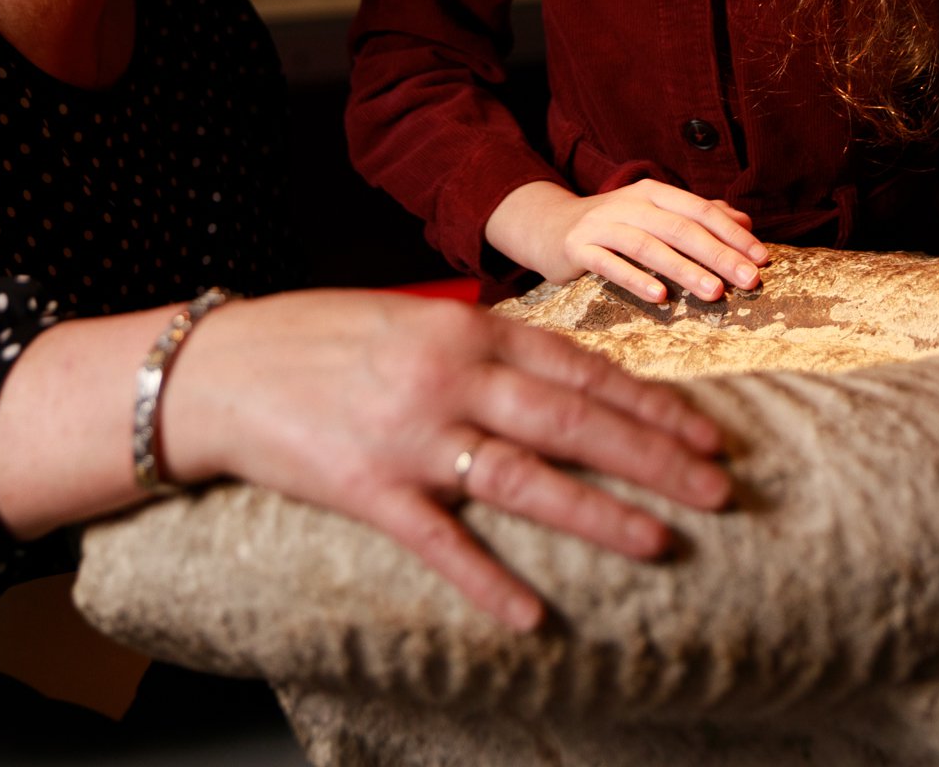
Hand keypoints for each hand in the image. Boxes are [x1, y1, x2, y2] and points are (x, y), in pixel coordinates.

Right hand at [164, 290, 732, 628]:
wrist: (220, 368)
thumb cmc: (320, 340)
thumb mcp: (411, 321)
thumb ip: (481, 346)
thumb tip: (556, 371)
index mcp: (465, 333)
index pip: (578, 368)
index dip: (647, 401)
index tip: (705, 429)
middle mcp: (448, 379)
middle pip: (570, 421)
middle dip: (652, 454)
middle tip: (717, 487)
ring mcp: (409, 437)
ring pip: (521, 479)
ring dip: (597, 512)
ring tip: (660, 541)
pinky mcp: (366, 490)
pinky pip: (438, 543)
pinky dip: (486, 581)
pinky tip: (532, 616)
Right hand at [486, 178, 767, 305]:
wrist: (548, 226)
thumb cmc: (613, 225)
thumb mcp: (655, 214)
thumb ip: (698, 215)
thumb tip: (745, 222)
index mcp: (655, 192)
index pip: (701, 210)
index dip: (733, 234)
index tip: (763, 259)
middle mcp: (630, 203)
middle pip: (681, 228)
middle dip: (719, 254)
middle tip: (750, 280)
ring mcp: (602, 225)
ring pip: (649, 245)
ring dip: (684, 269)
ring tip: (715, 292)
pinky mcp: (578, 248)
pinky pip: (610, 264)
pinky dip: (636, 279)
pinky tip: (660, 297)